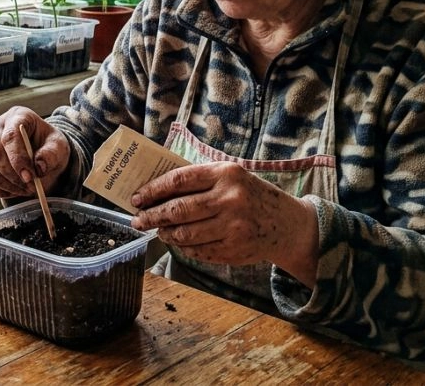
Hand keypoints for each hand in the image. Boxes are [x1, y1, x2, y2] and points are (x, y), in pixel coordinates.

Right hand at [0, 106, 70, 198]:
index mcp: (17, 116)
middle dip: (12, 174)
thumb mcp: (58, 146)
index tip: (30, 177)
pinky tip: (14, 190)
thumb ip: (51, 155)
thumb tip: (39, 168)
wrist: (40, 151)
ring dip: (6, 184)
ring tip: (25, 189)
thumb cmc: (47, 145)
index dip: (18, 158)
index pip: (10, 136)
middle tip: (30, 187)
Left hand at [130, 162, 320, 285]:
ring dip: (165, 233)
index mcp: (226, 173)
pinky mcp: (233, 249)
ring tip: (157, 231)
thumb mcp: (231, 176)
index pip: (179, 180)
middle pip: (178, 210)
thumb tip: (156, 190)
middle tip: (137, 220)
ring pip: (185, 233)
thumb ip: (200, 180)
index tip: (137, 198)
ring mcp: (232, 226)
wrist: (287, 224)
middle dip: (152, 216)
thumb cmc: (251, 195)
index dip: (153, 190)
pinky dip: (182, 247)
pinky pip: (197, 250)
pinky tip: (177, 241)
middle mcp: (230, 199)